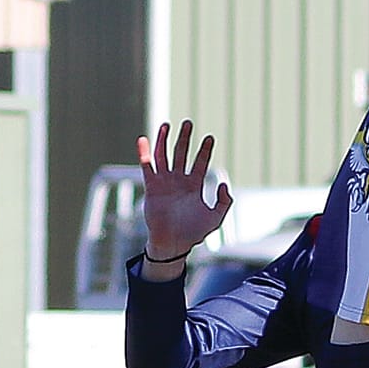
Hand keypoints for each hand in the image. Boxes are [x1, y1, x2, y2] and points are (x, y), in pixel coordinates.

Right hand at [136, 120, 231, 267]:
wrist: (173, 243)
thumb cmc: (194, 233)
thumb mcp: (216, 218)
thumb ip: (224, 202)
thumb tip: (225, 185)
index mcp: (194, 186)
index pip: (200, 163)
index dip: (205, 150)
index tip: (210, 138)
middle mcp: (179, 181)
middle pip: (181, 154)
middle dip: (185, 138)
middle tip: (188, 123)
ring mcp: (164, 183)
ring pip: (164, 156)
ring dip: (165, 140)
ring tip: (168, 124)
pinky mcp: (151, 187)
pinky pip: (147, 167)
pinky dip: (145, 153)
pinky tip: (144, 139)